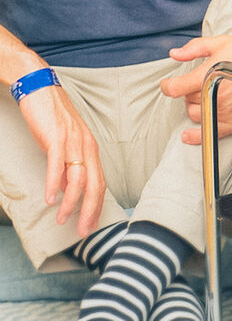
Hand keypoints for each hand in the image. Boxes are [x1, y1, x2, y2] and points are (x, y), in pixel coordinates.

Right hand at [20, 87, 105, 236]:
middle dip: (90, 210)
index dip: (98, 205)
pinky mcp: (56, 137)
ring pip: (78, 178)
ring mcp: (73, 142)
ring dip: (71, 202)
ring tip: (63, 219)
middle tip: (84, 231)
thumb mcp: (65, 143)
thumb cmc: (53, 118)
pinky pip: (57, 165)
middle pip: (95, 184)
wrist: (41, 90)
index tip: (92, 224)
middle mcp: (87, 146)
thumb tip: (68, 189)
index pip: (100, 181)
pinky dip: (55, 184)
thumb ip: (69, 165)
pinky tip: (50, 199)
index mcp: (91, 148)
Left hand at [161, 35, 231, 143]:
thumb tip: (175, 53)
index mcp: (209, 77)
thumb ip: (195, 48)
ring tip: (206, 97)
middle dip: (189, 92)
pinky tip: (188, 135)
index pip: (175, 89)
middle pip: (188, 101)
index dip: (168, 85)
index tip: (169, 84)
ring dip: (196, 107)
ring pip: (197, 115)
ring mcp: (227, 112)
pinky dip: (196, 136)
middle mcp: (216, 97)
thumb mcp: (222, 42)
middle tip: (199, 83)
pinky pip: (210, 134)